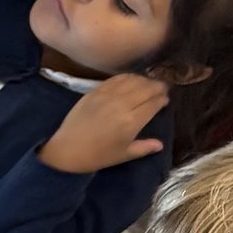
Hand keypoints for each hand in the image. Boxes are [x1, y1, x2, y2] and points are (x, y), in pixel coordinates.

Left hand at [37, 71, 170, 175]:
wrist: (67, 149)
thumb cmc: (97, 155)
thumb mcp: (123, 155)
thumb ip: (144, 148)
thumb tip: (160, 144)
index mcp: (131, 122)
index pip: (154, 104)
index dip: (162, 99)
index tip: (166, 99)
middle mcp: (122, 104)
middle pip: (146, 88)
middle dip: (157, 87)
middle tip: (162, 88)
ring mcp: (107, 95)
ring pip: (132, 80)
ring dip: (143, 80)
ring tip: (148, 83)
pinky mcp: (94, 91)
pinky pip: (115, 79)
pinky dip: (127, 77)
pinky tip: (131, 79)